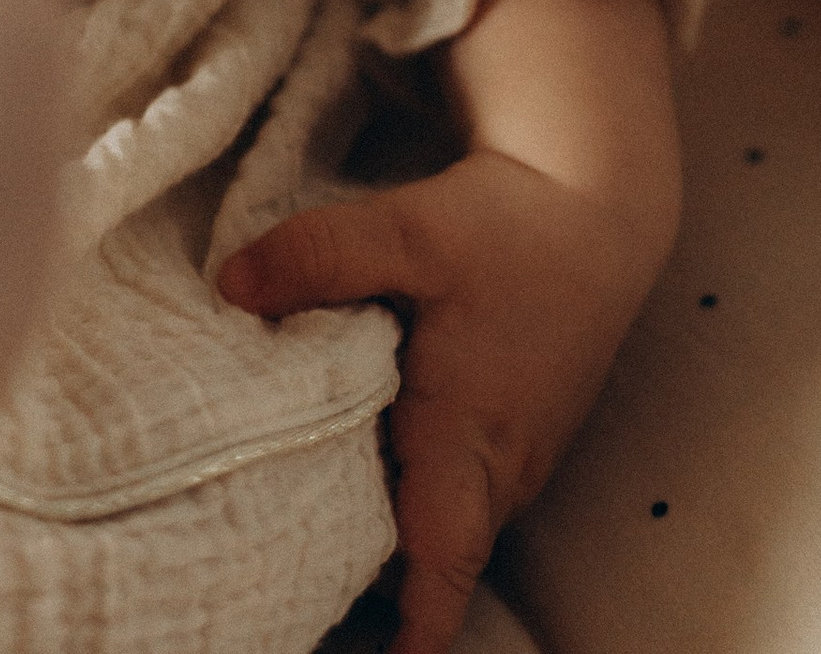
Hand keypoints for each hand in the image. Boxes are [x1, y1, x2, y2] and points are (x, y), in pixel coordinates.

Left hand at [216, 143, 671, 653]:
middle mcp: (494, 470)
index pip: (443, 564)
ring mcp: (503, 463)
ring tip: (284, 533)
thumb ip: (319, 256)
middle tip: (271, 589)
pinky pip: (443, 496)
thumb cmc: (507, 230)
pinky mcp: (500, 441)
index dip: (412, 630)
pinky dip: (395, 498)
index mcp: (471, 437)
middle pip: (423, 559)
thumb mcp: (408, 229)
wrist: (590, 210)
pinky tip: (335, 468)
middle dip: (362, 587)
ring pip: (432, 530)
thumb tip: (230, 289)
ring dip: (376, 540)